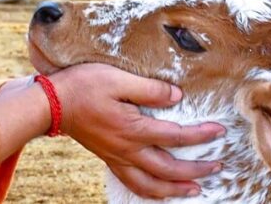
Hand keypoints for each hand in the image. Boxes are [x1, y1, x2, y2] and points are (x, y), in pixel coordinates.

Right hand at [49, 63, 224, 198]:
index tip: (219, 131)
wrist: (52, 103)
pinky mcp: (107, 158)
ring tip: (195, 189)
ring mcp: (117, 157)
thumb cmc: (83, 86)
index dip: (201, 135)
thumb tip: (177, 97)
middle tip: (217, 166)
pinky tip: (157, 190)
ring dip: (175, 189)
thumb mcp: (118, 79)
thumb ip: (150, 89)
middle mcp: (127, 149)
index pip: (176, 136)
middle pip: (169, 168)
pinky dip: (150, 191)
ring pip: (151, 184)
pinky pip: (132, 183)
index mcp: (133, 129)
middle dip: (196, 170)